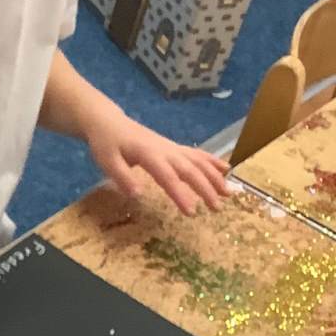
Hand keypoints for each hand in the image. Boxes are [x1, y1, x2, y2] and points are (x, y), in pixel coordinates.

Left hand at [88, 112, 230, 215]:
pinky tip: (227, 170)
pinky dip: (213, 161)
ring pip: (199, 161)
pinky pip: (197, 154)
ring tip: (228, 193)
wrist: (110, 123)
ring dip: (215, 176)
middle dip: (205, 188)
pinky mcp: (174, 148)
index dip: (180, 194)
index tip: (191, 212)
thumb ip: (121, 177)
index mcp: (149, 155)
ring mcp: (173, 148)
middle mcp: (166, 150)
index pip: (168, 177)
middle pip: (190, 170)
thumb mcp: (107, 161)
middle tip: (216, 208)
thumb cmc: (106, 144)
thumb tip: (137, 194)